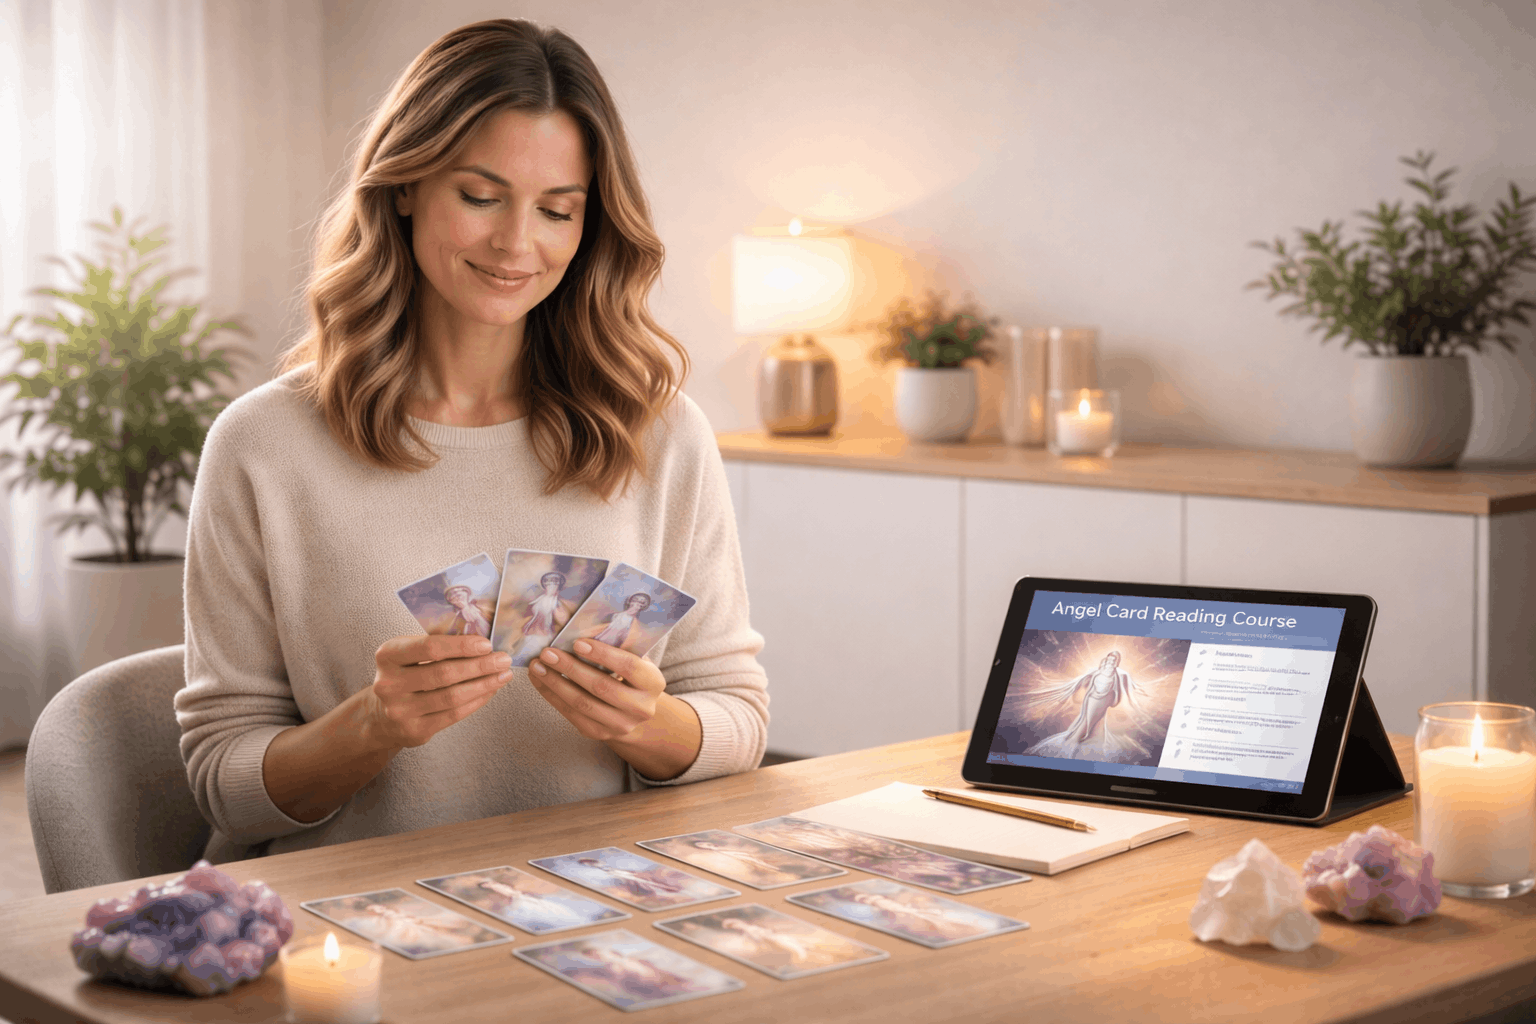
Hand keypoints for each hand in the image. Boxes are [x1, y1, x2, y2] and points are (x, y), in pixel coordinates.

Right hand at [366, 634, 511, 748]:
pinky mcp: (414, 730)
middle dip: (480, 666)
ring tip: (503, 675)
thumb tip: (484, 643)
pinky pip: (453, 715)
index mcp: (388, 655)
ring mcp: (400, 710)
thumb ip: (439, 646)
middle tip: (503, 660)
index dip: (461, 646)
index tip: (487, 644)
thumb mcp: (410, 655)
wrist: (383, 715)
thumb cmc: (406, 675)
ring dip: (483, 684)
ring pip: (452, 697)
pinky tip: (490, 691)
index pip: (429, 648)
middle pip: (444, 673)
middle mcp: (389, 683)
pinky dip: (477, 701)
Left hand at [528, 640, 663, 741]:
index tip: (578, 642)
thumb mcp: (634, 658)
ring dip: (555, 683)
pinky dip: (552, 696)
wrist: (634, 711)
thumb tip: (584, 622)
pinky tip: (540, 680)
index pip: (629, 666)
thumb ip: (618, 643)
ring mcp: (620, 724)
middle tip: (548, 652)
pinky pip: (571, 714)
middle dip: (571, 668)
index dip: (603, 654)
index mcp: (653, 683)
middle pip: (602, 687)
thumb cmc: (630, 675)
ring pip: (582, 704)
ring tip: (537, 666)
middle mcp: (641, 708)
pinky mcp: (598, 733)